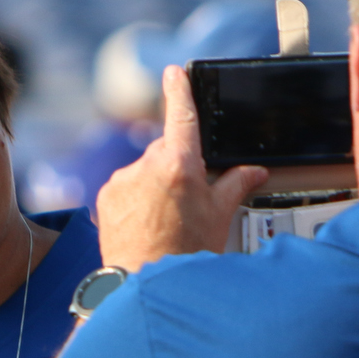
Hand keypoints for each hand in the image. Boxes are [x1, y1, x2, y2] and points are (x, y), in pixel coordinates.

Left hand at [95, 66, 267, 271]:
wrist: (144, 284)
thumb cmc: (184, 256)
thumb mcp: (219, 218)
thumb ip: (235, 186)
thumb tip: (252, 173)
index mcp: (179, 165)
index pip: (181, 115)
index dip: (179, 90)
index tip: (174, 72)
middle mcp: (146, 167)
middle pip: (166, 151)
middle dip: (177, 168)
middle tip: (188, 201)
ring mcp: (122, 181)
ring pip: (144, 171)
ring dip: (155, 186)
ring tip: (165, 221)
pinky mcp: (106, 197)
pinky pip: (125, 187)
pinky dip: (136, 200)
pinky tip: (147, 225)